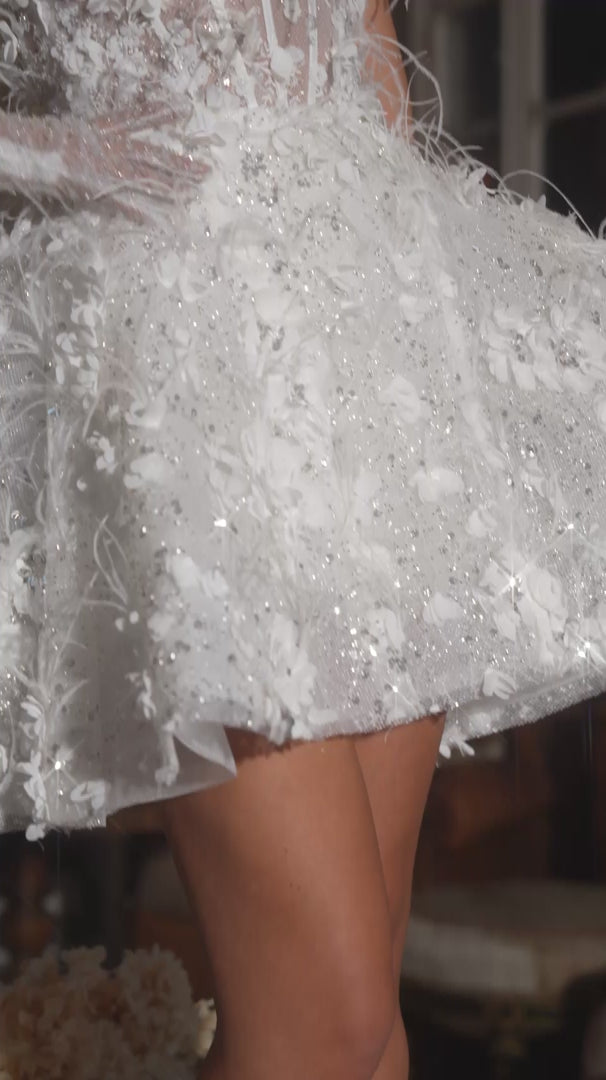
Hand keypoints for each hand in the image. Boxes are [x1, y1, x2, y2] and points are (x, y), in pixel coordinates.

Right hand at [55, 103, 208, 217]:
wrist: (35, 152)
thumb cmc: (51, 141)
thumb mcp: (78, 130)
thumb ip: (99, 132)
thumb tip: (113, 136)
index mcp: (106, 128)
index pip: (139, 118)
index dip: (162, 115)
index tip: (184, 110)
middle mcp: (114, 147)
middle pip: (155, 155)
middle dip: (181, 164)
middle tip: (207, 171)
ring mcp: (110, 168)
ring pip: (148, 179)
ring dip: (171, 188)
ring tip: (194, 194)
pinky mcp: (103, 189)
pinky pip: (127, 204)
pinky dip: (142, 214)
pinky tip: (161, 221)